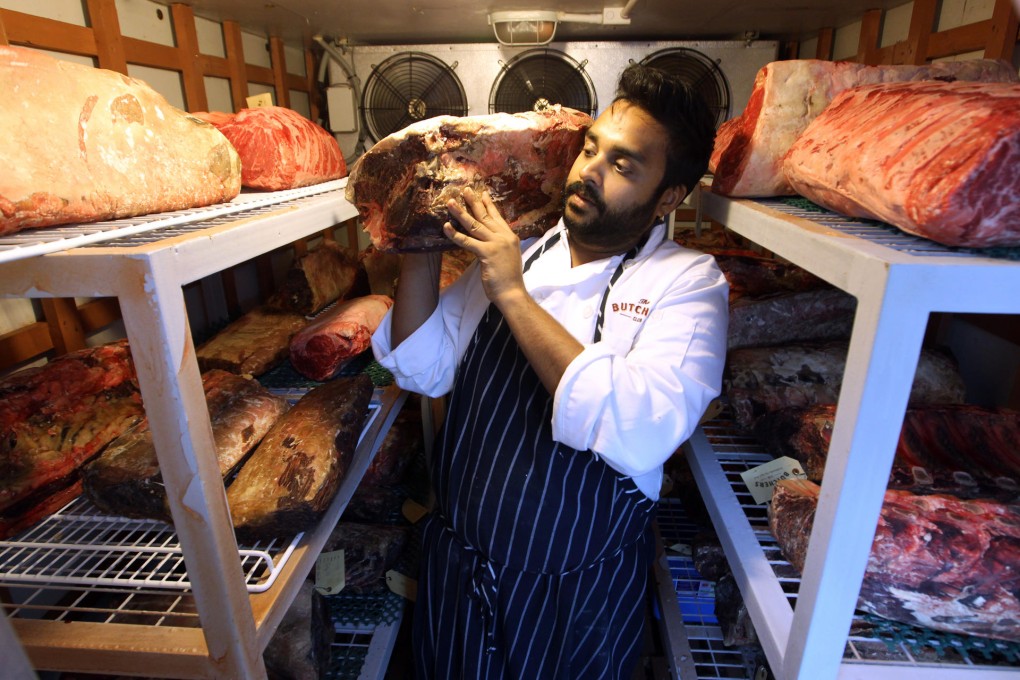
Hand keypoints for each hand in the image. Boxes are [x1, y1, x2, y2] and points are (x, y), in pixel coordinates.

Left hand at [444, 187, 526, 307]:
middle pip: (485, 217)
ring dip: (461, 212)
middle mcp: (504, 237)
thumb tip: (486, 242)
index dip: (489, 205)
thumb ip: (498, 246)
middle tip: (465, 190)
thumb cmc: (508, 279)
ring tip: (450, 202)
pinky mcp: (487, 253)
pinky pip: (468, 241)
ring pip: (475, 225)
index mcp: (510, 237)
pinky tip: (446, 227)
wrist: (512, 292)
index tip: (482, 194)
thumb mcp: (507, 257)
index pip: (497, 217)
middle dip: (473, 202)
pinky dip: (455, 234)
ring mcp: (496, 244)